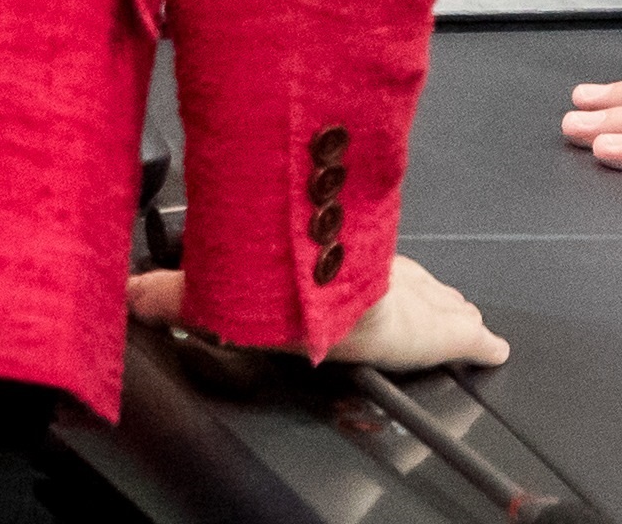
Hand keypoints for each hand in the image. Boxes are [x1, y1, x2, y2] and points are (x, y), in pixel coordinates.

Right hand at [126, 253, 509, 370]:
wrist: (320, 289)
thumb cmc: (277, 286)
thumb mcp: (218, 289)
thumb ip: (171, 292)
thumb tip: (125, 291)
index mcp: (329, 271)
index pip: (355, 271)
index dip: (372, 275)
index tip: (384, 276)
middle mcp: (375, 279)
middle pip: (406, 286)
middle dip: (422, 291)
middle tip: (441, 296)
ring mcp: (410, 302)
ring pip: (437, 305)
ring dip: (448, 311)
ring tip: (465, 316)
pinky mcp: (435, 331)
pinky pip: (466, 339)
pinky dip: (482, 345)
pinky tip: (496, 350)